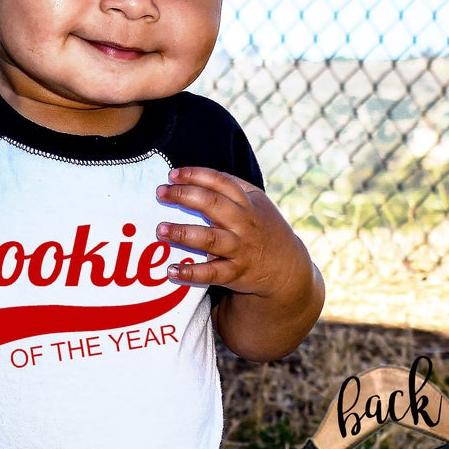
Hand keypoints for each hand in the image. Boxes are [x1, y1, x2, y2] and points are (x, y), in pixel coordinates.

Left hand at [154, 165, 306, 298]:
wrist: (288, 268)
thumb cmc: (264, 229)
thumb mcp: (257, 203)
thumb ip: (232, 189)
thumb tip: (192, 178)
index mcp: (248, 202)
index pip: (220, 182)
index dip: (196, 175)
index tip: (172, 175)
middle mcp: (244, 223)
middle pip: (213, 204)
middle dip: (184, 196)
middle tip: (161, 193)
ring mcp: (240, 248)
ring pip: (209, 238)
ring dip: (183, 233)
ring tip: (161, 230)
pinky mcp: (236, 273)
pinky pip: (212, 274)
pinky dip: (191, 273)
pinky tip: (172, 271)